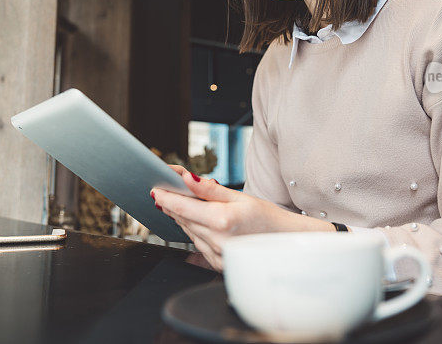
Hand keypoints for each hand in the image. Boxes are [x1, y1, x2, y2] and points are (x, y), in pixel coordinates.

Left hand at [151, 167, 334, 270]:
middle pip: (183, 219)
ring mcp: (217, 255)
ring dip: (181, 218)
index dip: (166, 197)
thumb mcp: (240, 196)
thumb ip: (209, 189)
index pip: (183, 207)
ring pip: (188, 232)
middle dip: (172, 204)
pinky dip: (194, 231)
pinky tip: (196, 222)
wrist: (286, 243)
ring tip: (177, 203)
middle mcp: (217, 240)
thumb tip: (186, 178)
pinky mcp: (218, 263)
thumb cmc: (268, 218)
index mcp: (222, 220)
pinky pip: (198, 244)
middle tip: (164, 191)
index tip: (156, 188)